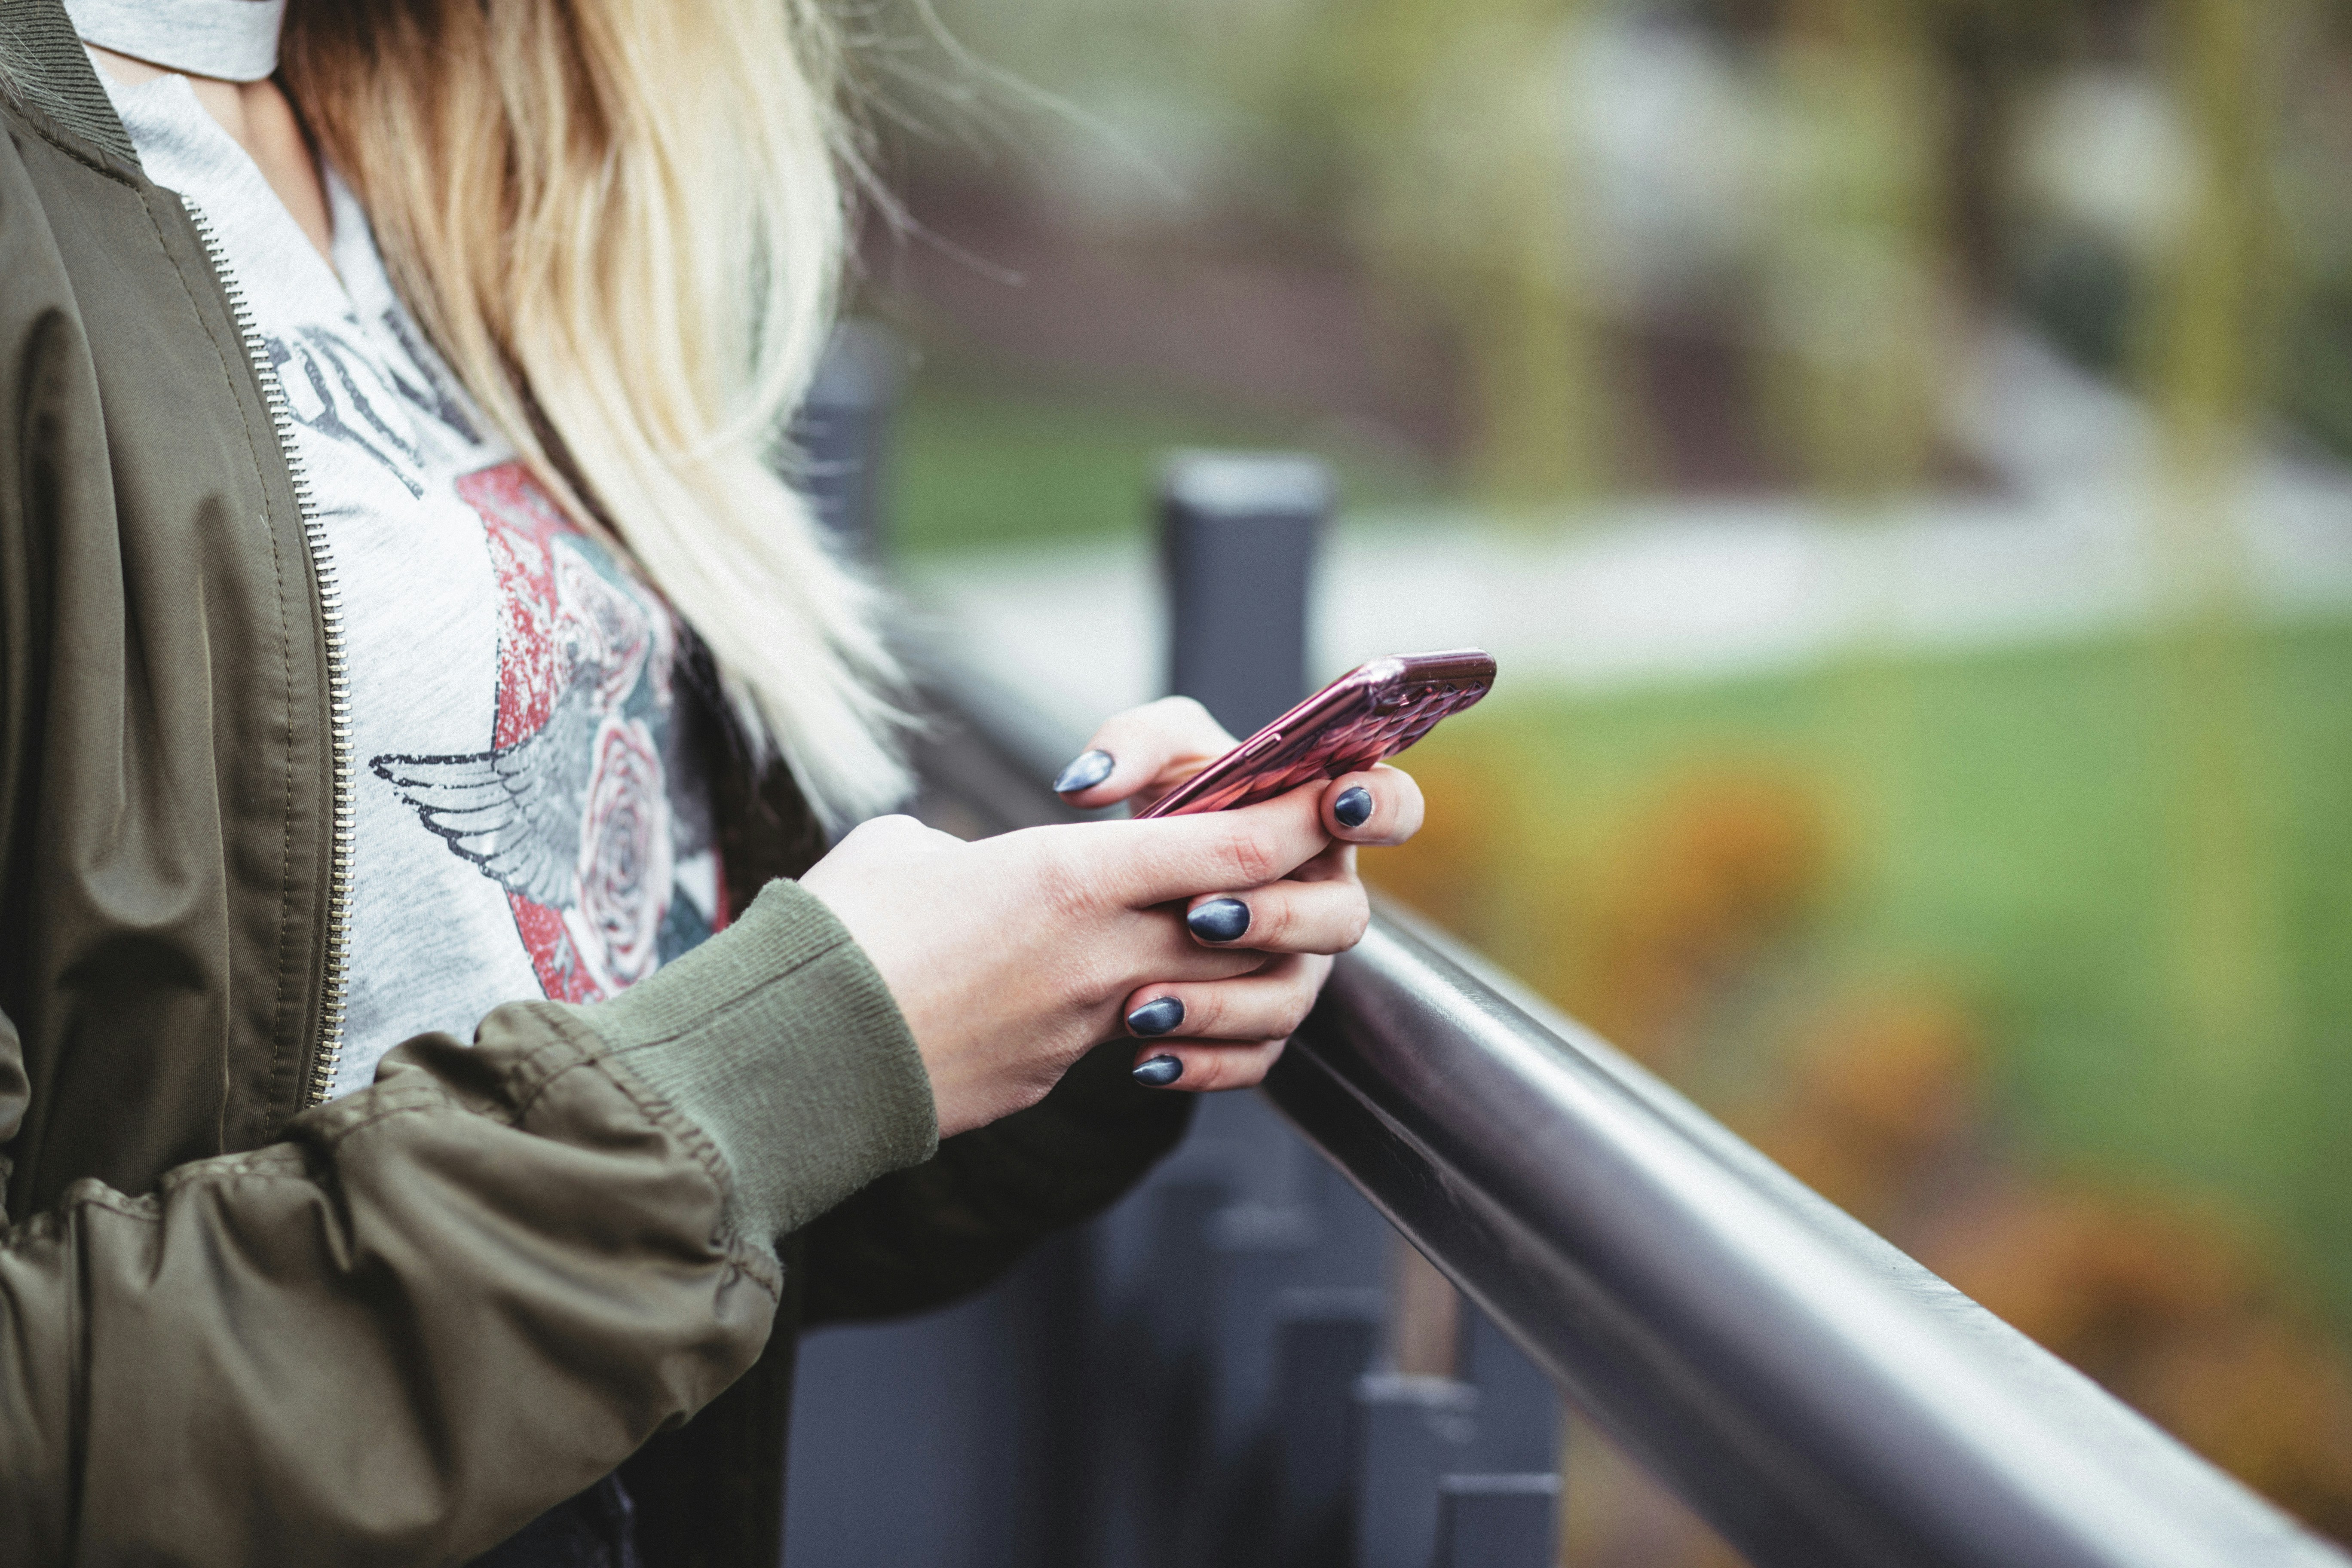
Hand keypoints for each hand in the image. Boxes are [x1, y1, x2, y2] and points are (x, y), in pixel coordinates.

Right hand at [802, 781, 1333, 1135]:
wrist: (794, 1057)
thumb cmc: (839, 932)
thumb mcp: (907, 851)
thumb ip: (971, 849)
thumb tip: (973, 868)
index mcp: (1071, 876)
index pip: (1233, 848)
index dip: (1296, 822)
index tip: (1328, 799)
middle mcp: (1100, 954)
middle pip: (1248, 926)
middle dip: (1284, 899)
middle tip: (1283, 870)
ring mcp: (1085, 1025)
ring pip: (1205, 992)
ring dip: (1223, 968)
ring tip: (1200, 940)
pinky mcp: (1055, 1075)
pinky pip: (1135, 1042)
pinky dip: (1150, 1019)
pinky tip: (1121, 1003)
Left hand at [1048, 697, 1424, 1092]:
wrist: (1133, 882)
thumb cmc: (1172, 800)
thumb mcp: (1155, 753)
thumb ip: (1132, 744)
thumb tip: (1087, 785)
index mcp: (1324, 821)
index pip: (1393, 808)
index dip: (1381, 808)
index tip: (1334, 804)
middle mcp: (1324, 898)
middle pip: (1343, 919)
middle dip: (1277, 917)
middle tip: (1201, 914)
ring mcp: (1298, 967)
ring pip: (1290, 1000)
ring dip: (1222, 1003)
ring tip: (1145, 1003)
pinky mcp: (1261, 1025)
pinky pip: (1252, 1059)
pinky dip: (1201, 1064)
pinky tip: (1147, 1059)